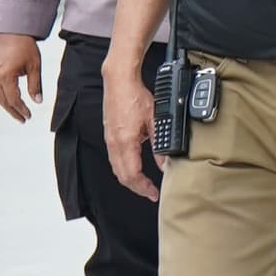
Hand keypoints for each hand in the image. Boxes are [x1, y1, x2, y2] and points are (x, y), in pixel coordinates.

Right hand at [0, 32, 43, 122]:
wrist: (12, 30)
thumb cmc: (25, 45)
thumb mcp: (34, 66)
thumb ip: (35, 85)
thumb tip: (37, 101)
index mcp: (6, 75)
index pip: (13, 99)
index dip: (21, 109)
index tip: (29, 116)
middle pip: (3, 101)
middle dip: (13, 112)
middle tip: (23, 119)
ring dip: (6, 105)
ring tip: (17, 113)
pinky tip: (4, 101)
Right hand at [105, 64, 160, 196]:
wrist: (119, 81)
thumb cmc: (135, 96)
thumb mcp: (154, 120)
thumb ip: (159, 145)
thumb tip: (165, 163)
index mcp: (126, 142)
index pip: (133, 175)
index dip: (144, 188)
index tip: (154, 194)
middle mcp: (114, 144)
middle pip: (122, 177)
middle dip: (137, 188)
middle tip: (150, 193)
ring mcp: (110, 140)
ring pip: (117, 169)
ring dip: (130, 179)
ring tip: (143, 184)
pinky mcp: (109, 135)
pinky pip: (114, 159)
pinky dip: (124, 169)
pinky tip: (133, 167)